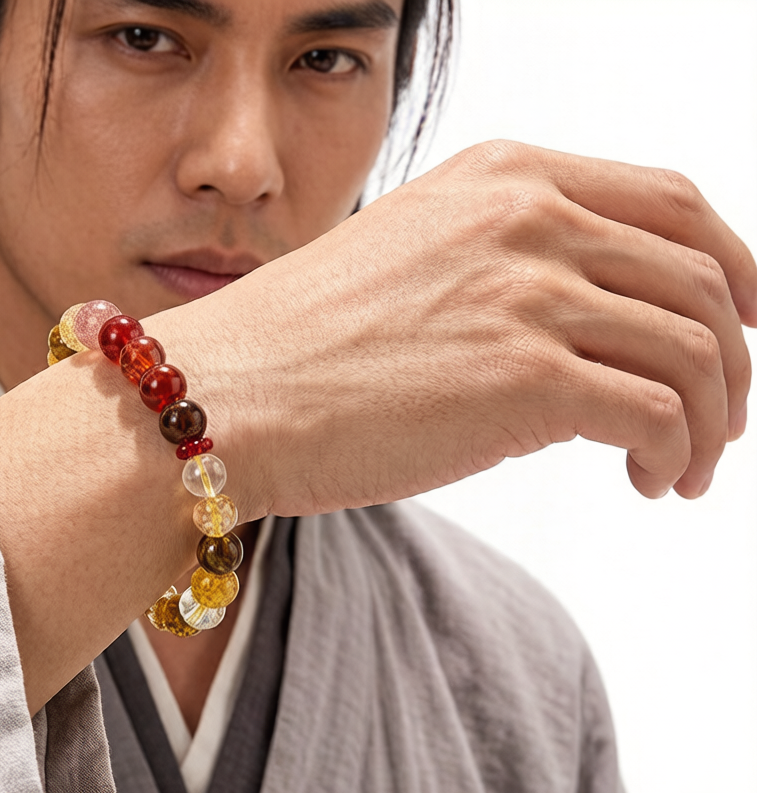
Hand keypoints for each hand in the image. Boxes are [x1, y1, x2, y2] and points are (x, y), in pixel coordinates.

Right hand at [154, 140, 756, 515]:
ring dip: (713, 420)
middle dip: (734, 359)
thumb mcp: (415, 258)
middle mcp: (529, 217)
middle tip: (719, 420)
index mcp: (504, 175)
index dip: (734, 264)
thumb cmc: (298, 345)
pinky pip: (659, 414)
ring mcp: (529, 291)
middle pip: (702, 278)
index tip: (748, 319)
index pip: (672, 202)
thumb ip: (509, 265)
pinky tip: (646, 481)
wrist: (223, 394)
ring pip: (698, 351)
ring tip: (681, 470)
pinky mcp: (525, 377)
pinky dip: (674, 454)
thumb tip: (594, 338)